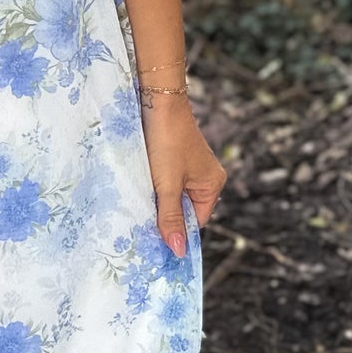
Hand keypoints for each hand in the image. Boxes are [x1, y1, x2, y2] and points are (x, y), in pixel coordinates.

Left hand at [139, 92, 225, 258]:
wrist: (157, 101)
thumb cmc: (166, 142)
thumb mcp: (167, 185)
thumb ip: (171, 217)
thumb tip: (179, 251)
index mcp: (212, 186)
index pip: (194, 222)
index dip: (176, 232)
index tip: (154, 244)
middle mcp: (205, 178)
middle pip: (183, 210)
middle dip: (164, 216)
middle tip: (141, 227)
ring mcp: (190, 168)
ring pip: (172, 196)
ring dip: (156, 201)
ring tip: (138, 205)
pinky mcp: (175, 158)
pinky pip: (165, 182)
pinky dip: (153, 187)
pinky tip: (139, 187)